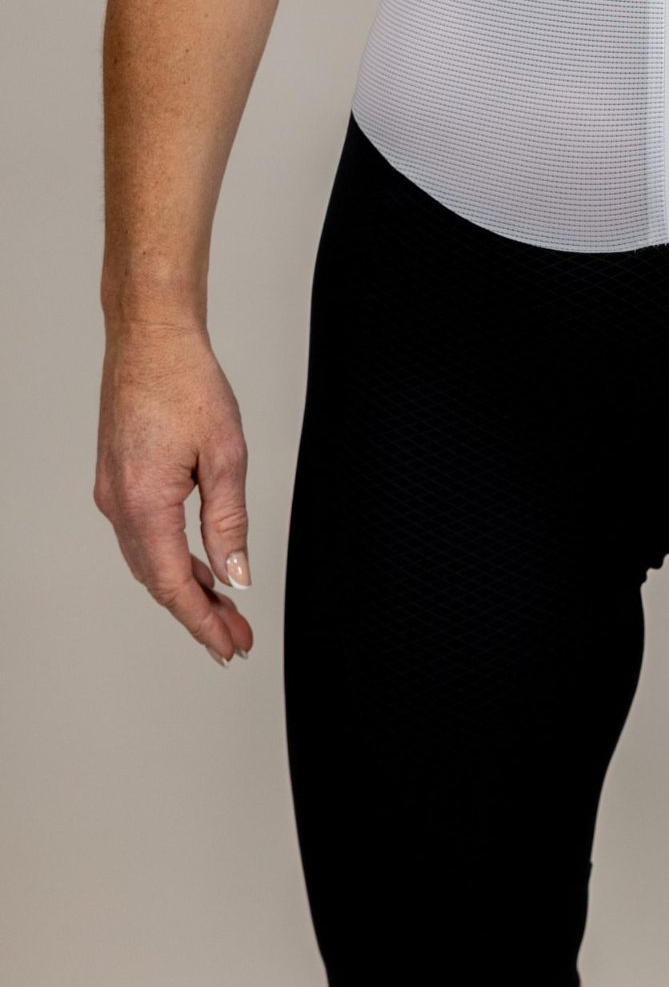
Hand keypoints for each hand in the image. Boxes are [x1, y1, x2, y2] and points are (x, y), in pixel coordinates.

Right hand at [94, 321, 253, 664]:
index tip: (230, 647)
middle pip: (158, 580)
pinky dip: (172, 558)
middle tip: (237, 639)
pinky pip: (144, 535)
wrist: (150, 339)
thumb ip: (229, 523)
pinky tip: (200, 567)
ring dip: (186, 587)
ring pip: (149, 560)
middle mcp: (118, 505)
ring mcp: (113, 493)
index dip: (203, 622)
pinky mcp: (118, 479)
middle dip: (199, 613)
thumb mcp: (225, 456)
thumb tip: (236, 576)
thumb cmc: (187, 384)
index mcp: (144, 504)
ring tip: (226, 610)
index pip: (173, 584)